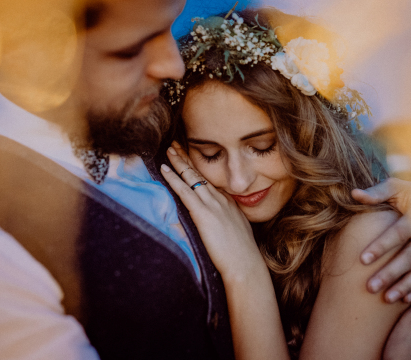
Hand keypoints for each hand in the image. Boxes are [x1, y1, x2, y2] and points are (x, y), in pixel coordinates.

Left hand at [160, 143, 264, 281]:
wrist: (246, 265)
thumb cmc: (241, 256)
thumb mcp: (236, 233)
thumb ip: (225, 224)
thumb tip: (217, 223)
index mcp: (229, 203)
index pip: (210, 181)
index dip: (198, 168)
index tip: (189, 157)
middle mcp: (221, 199)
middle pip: (201, 174)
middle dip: (187, 158)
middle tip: (176, 145)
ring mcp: (213, 205)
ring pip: (192, 177)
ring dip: (179, 162)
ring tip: (169, 149)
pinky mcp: (204, 214)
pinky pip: (185, 191)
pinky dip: (173, 178)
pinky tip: (164, 169)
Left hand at [352, 178, 410, 301]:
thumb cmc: (408, 194)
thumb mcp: (395, 188)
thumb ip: (376, 192)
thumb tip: (354, 194)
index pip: (399, 233)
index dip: (381, 246)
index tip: (362, 260)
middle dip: (390, 273)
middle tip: (370, 287)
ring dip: (405, 286)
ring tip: (385, 298)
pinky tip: (404, 300)